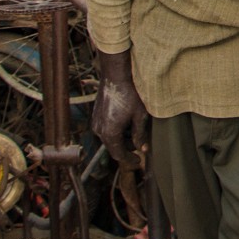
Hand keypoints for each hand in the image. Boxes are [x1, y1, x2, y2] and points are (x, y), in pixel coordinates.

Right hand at [93, 50, 148, 166]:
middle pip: (114, 146)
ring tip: (136, 129)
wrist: (116, 76)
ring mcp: (96, 122)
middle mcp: (99, 130)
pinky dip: (116, 130)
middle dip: (127, 147)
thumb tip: (142, 149)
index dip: (129, 160)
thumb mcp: (140, 116)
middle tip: (141, 144)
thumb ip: (140, 135)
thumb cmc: (130, 94)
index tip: (139, 161)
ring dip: (122, 138)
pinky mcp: (96, 115)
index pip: (119, 154)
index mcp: (110, 133)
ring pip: (110, 138)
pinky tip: (127, 121)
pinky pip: (106, 129)